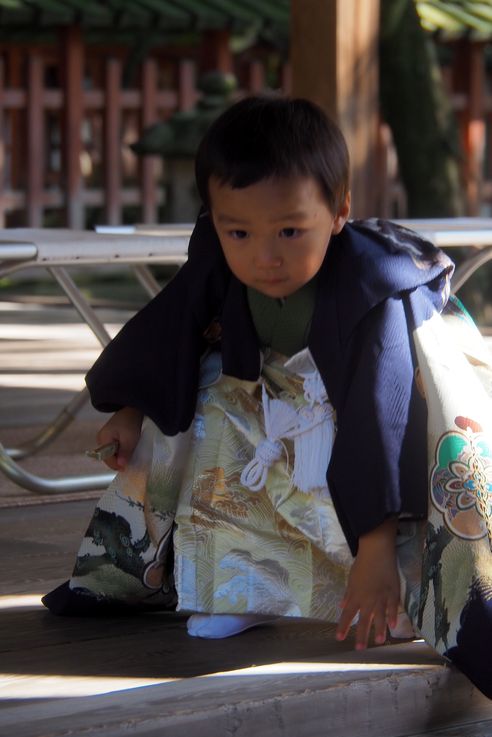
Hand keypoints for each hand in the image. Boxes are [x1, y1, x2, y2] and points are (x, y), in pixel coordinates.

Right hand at [96, 406, 142, 470]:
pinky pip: (112, 449)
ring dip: (119, 457)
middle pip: (107, 457)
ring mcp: (104, 438)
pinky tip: (127, 452)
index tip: (127, 469)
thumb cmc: (130, 422)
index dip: (116, 465)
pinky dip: (119, 452)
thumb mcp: (130, 439)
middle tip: (129, 464)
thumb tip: (121, 465)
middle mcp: (100, 439)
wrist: (132, 409)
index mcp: (103, 439)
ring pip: (110, 454)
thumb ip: (125, 452)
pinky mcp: (109, 437)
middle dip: (117, 462)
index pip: (106, 458)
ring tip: (129, 458)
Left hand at [336, 518, 399, 649]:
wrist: (377, 552)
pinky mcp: (393, 592)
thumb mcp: (351, 579)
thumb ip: (348, 594)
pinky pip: (393, 606)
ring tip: (379, 641)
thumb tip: (342, 606)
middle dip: (361, 635)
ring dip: (379, 630)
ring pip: (380, 617)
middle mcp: (368, 599)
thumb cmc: (362, 564)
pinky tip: (393, 625)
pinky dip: (393, 615)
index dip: (343, 627)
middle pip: (363, 620)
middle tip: (360, 649)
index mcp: (356, 596)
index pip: (347, 615)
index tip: (339, 639)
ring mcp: (381, 597)